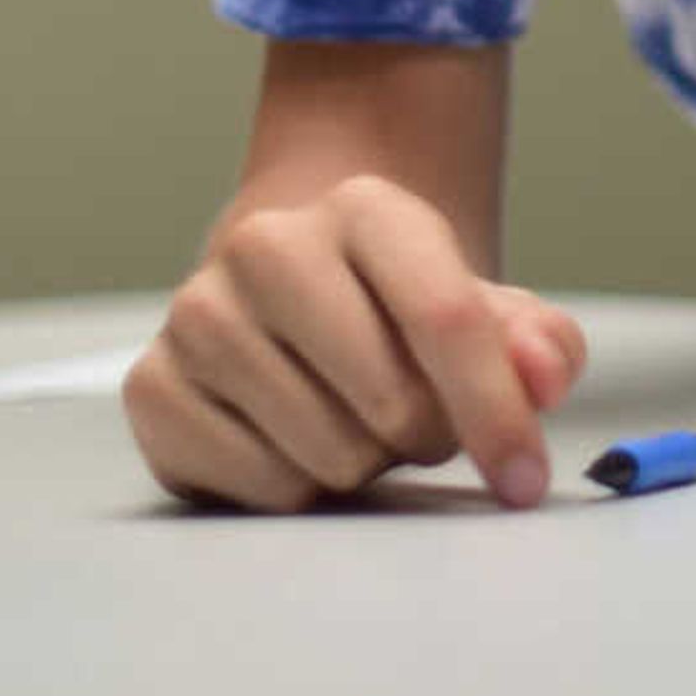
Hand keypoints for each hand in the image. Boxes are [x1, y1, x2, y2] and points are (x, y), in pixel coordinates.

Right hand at [121, 176, 587, 510]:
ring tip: (355, 420)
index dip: (497, 410)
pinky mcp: (151, 386)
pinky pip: (260, 487)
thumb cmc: (401, 307)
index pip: (447, 318)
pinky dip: (298, 487)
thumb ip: (538, 343)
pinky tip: (295, 440)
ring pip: (328, 454)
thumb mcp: (487, 309)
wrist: (290, 284)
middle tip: (420, 420)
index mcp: (366, 207)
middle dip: (429, 435)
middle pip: (392, 401)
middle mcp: (269, 246)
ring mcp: (199, 314)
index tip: (526, 480)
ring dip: (365, 463)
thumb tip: (544, 378)